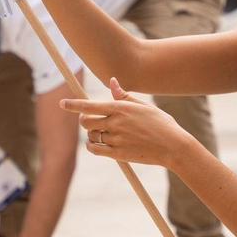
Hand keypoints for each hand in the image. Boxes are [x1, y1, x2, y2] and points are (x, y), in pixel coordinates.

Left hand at [59, 78, 200, 168]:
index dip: (73, 105)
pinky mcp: (118, 154)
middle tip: (89, 120)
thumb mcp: (143, 106)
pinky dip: (92, 146)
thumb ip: (124, 95)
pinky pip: (95, 150)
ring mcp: (116, 139)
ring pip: (91, 136)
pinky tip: (96, 143)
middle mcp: (116, 123)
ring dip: (91, 134)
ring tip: (101, 133)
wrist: (174, 146)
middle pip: (86, 121)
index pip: (90, 105)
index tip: (63, 103)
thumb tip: (112, 82)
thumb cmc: (161, 124)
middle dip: (84, 120)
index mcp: (121, 108)